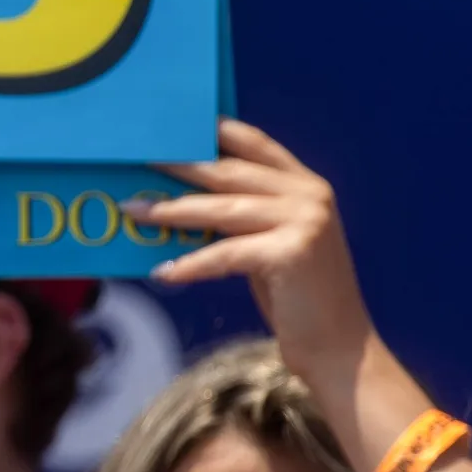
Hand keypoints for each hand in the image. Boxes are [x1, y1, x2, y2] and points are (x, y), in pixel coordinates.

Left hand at [128, 117, 375, 388]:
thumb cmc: (295, 296)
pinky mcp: (292, 253)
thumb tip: (180, 197)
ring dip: (171, 210)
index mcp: (306, 185)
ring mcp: (304, 222)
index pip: (255, 143)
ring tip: (133, 211)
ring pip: (221, 209)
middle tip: (135, 161)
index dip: (213, 130)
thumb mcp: (270, 242)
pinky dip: (190, 265)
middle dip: (179, 166)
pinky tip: (162, 273)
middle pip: (229, 172)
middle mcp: (309, 195)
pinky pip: (225, 254)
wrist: (337, 347)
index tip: (171, 124)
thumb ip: (243, 212)